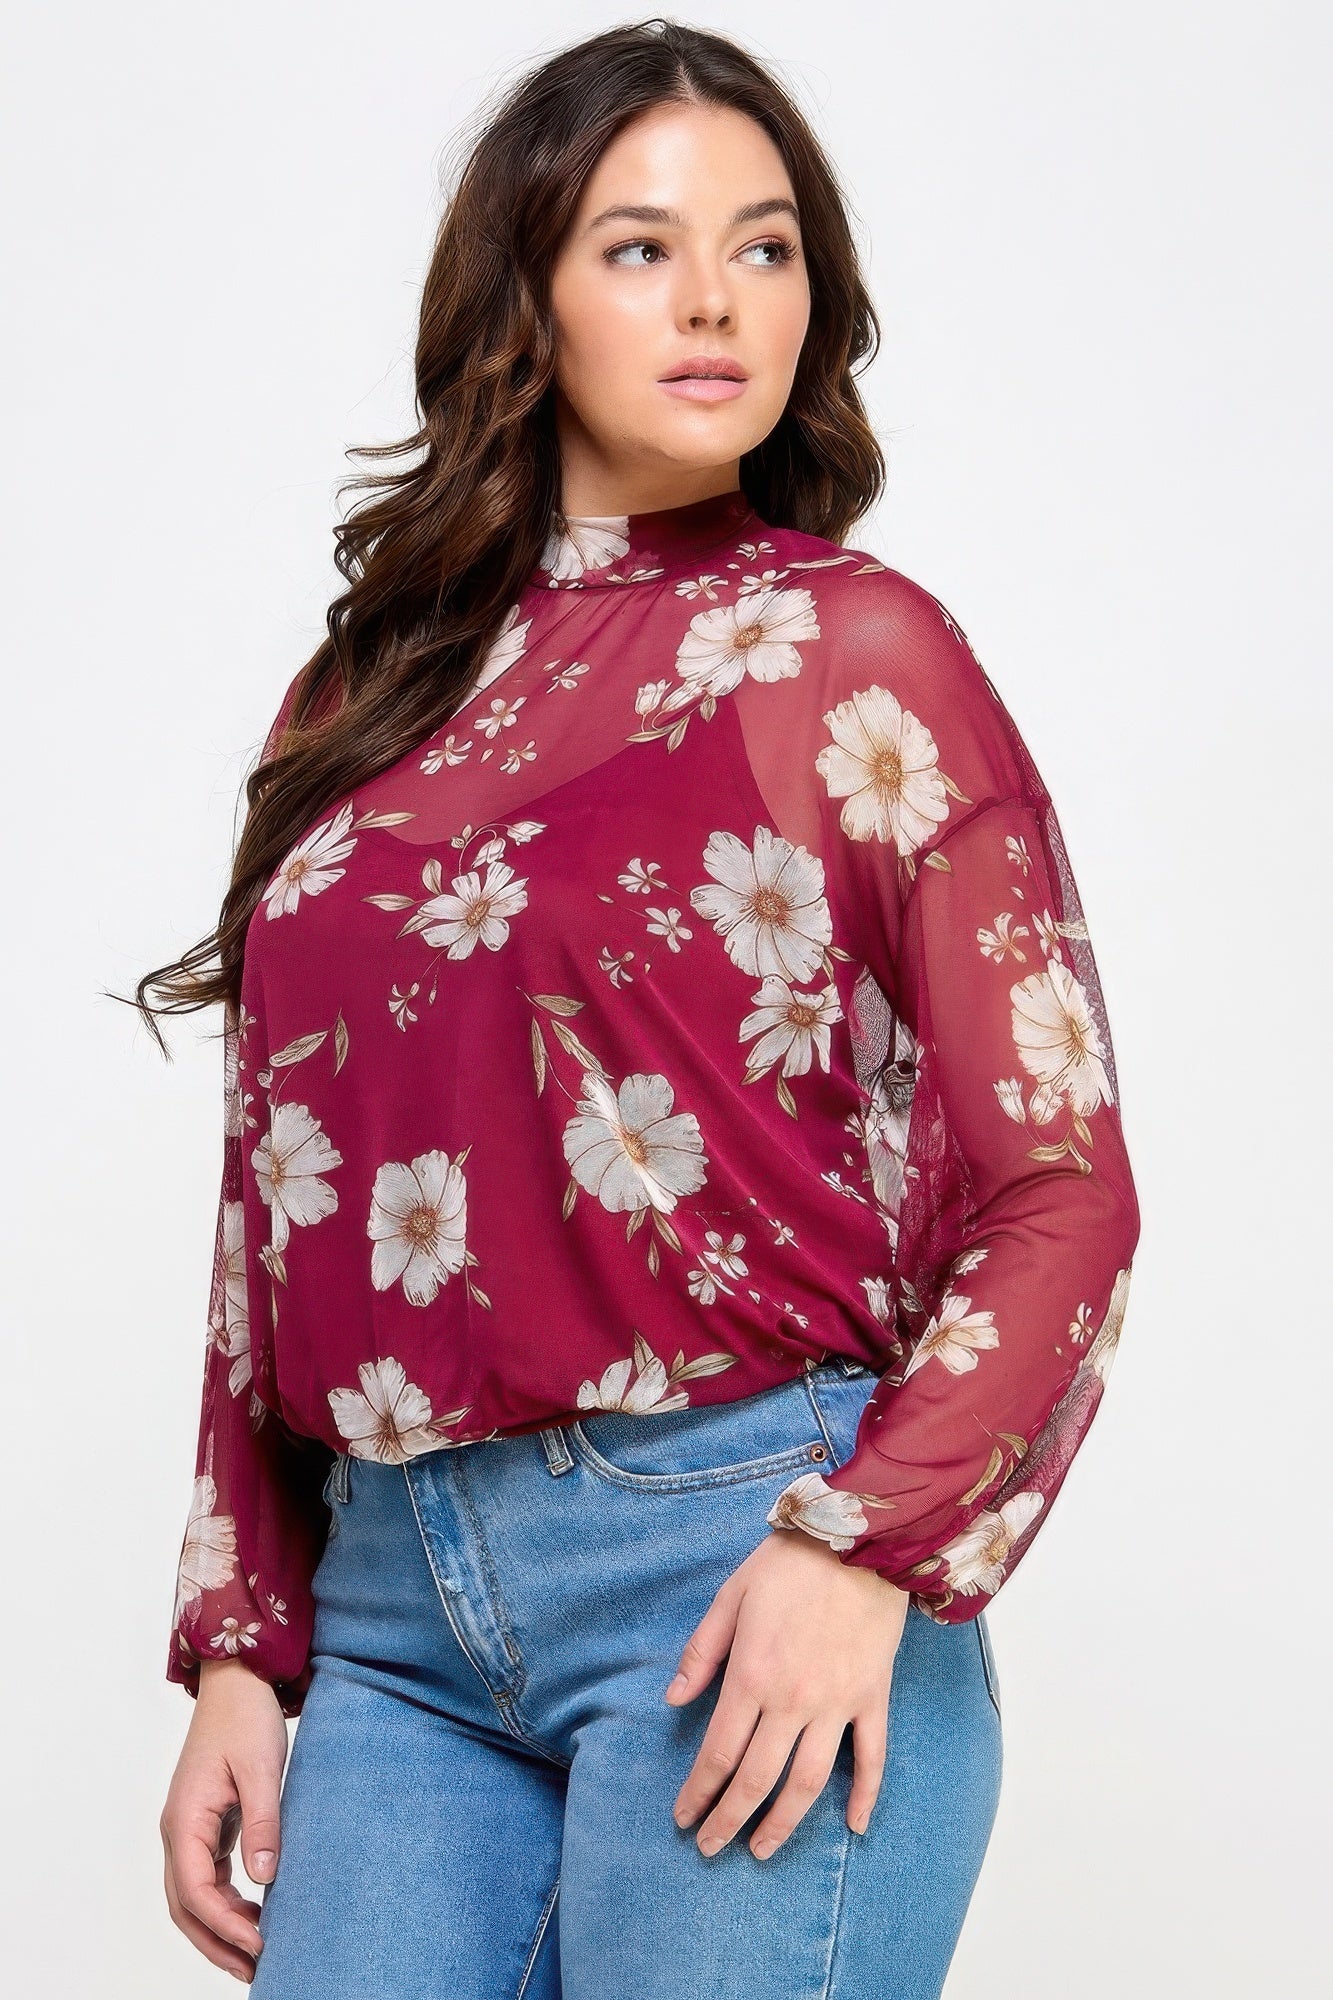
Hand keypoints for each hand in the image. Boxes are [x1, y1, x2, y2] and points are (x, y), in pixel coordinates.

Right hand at [160, 1658, 287, 1981]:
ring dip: (218, 1928)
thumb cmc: (246, 1716)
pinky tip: (253, 1914)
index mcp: (184, 1818)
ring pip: (192, 1896)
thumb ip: (262, 1823)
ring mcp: (188, 1828)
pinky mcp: (204, 1824)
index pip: (194, 1891)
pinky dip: (224, 1903)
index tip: (260, 1943)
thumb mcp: (262, 1767)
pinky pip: (205, 1877)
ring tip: (255, 1954)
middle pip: (185, 1905)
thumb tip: (264, 1880)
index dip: (225, 1924)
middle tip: (254, 1970)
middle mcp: (178, 1829)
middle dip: (216, 1943)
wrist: (237, 1680)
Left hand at [665, 1526, 907, 1859]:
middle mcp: (793, 1700)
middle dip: (729, 1820)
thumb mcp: (731, 1596)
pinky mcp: (872, 1698)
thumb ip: (701, 1652)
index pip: (719, 1753)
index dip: (699, 1792)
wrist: (860, 1539)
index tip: (683, 1818)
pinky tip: (853, 1826)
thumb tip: (673, 1700)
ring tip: (762, 1850)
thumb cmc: (789, 1565)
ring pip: (809, 1782)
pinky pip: (872, 1757)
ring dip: (784, 1824)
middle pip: (758, 1780)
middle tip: (710, 1848)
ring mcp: (837, 1704)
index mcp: (752, 1675)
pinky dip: (865, 1795)